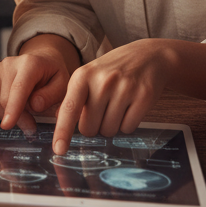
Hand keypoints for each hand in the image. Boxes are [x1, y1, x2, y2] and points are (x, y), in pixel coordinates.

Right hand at [0, 33, 75, 133]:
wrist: (40, 60)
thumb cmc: (52, 75)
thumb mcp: (62, 85)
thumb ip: (51, 96)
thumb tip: (34, 106)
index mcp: (30, 63)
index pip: (18, 88)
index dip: (12, 108)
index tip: (7, 125)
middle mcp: (9, 64)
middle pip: (3, 99)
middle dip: (16, 120)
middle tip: (30, 128)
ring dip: (4, 115)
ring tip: (21, 114)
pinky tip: (8, 109)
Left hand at [50, 39, 174, 154]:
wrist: (147, 56)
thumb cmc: (111, 70)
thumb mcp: (88, 76)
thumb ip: (74, 97)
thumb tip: (61, 120)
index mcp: (82, 76)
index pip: (69, 109)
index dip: (62, 132)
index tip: (58, 150)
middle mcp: (102, 81)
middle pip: (89, 128)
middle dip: (93, 126)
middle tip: (101, 111)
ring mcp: (124, 88)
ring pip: (109, 130)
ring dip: (111, 126)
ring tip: (116, 106)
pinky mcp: (144, 96)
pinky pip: (128, 128)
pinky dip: (127, 124)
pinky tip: (130, 107)